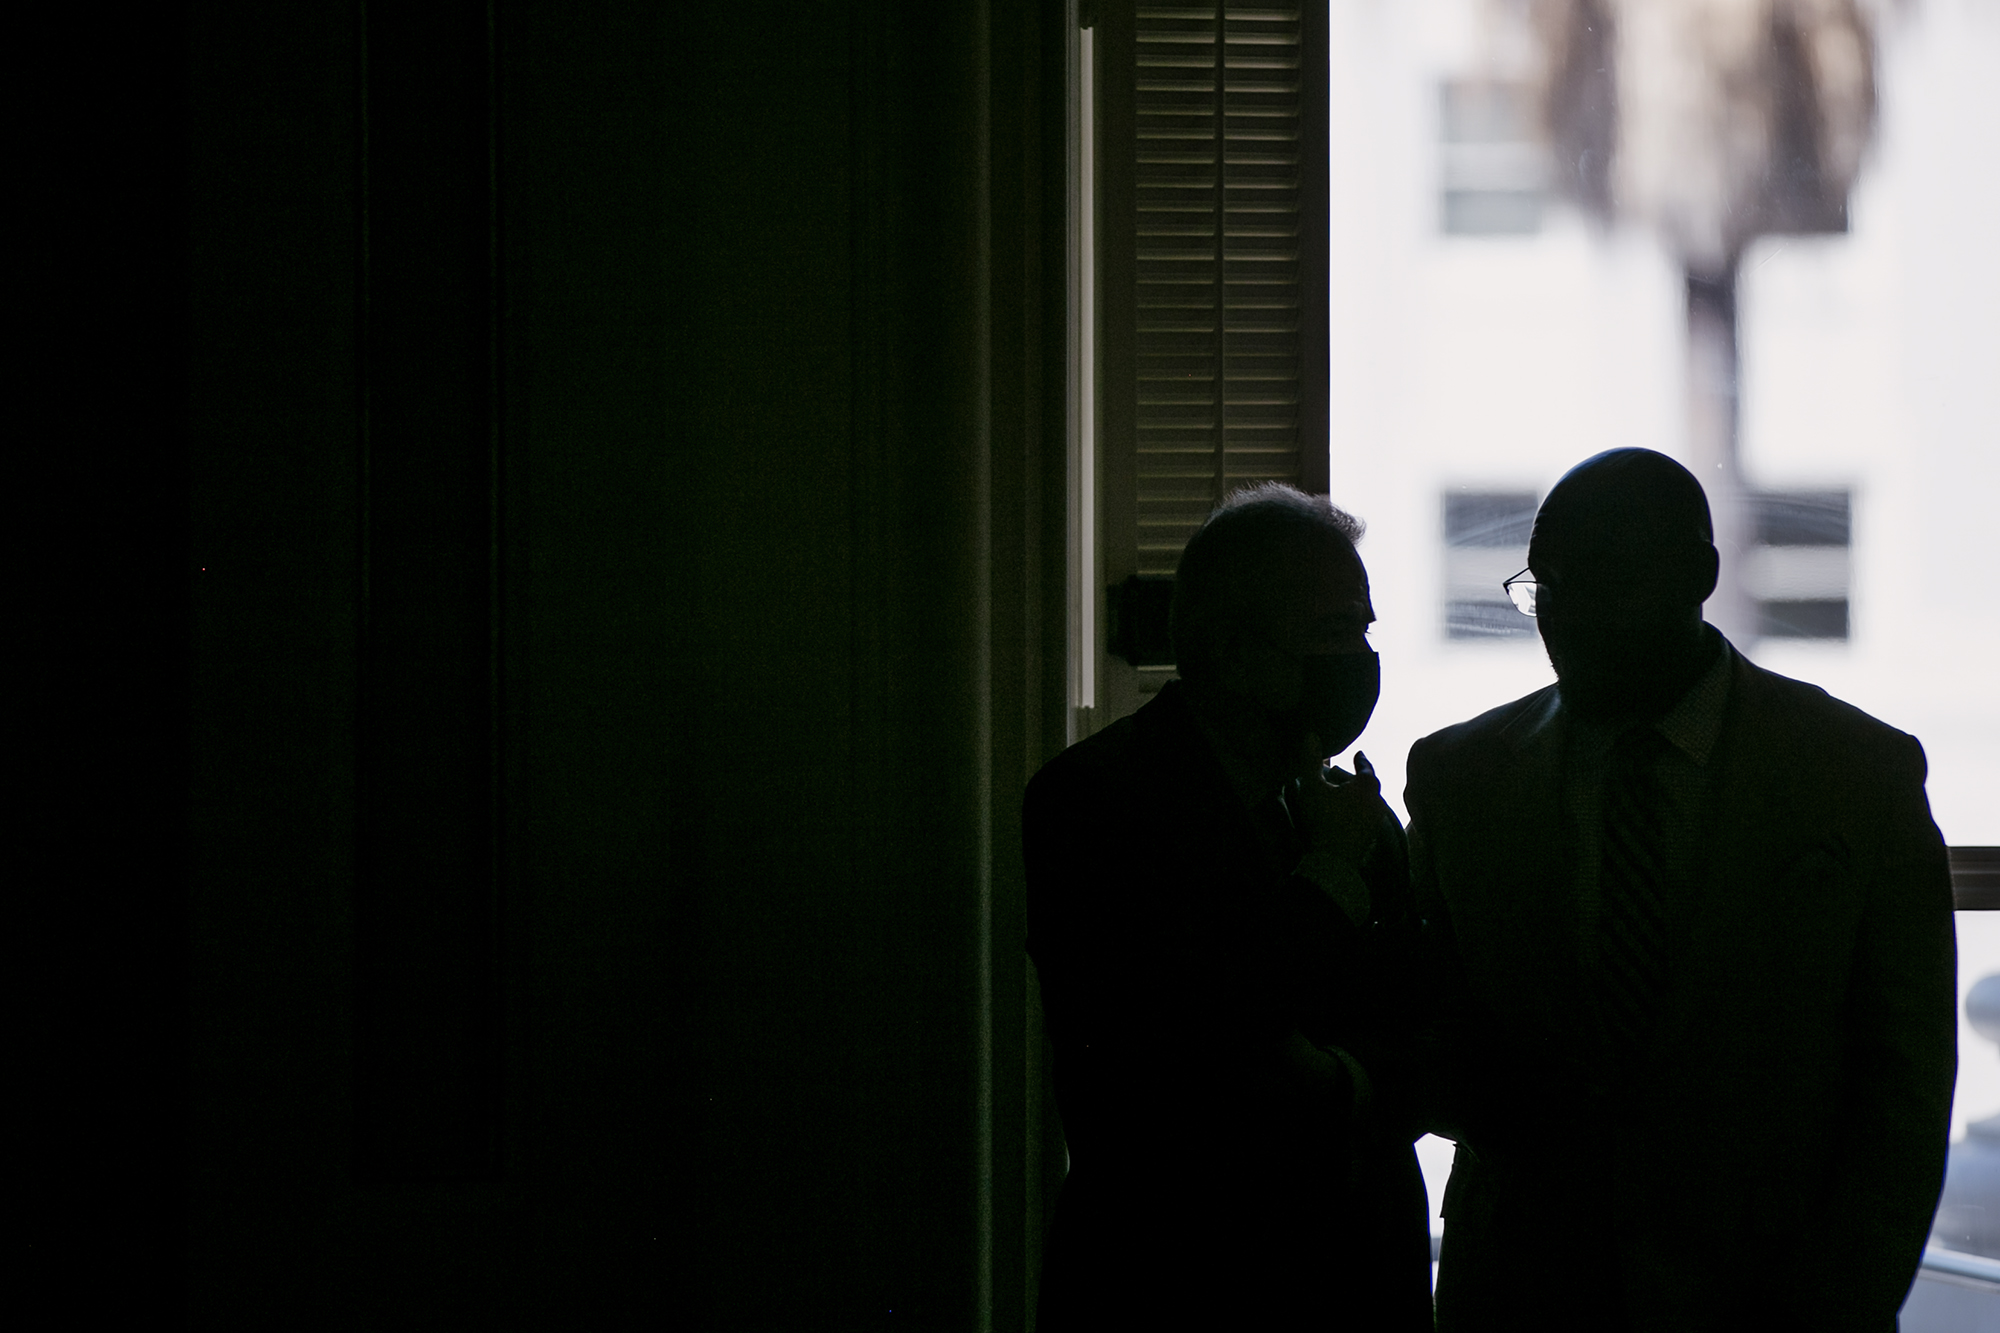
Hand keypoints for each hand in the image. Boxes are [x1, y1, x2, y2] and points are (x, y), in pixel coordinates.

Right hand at [1292, 748, 1388, 866]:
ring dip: (1360, 798)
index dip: (1361, 760)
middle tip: (1351, 775)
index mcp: (1366, 787)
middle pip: (1371, 787)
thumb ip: (1311, 761)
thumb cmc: (1324, 818)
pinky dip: (1358, 814)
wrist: (1333, 860)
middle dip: (1361, 780)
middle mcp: (1377, 803)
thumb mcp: (1312, 787)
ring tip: (1347, 796)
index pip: (1367, 768)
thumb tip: (1311, 734)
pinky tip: (1347, 817)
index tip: (1359, 754)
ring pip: (1370, 804)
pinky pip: (1366, 819)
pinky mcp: (1370, 839)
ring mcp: (1375, 823)